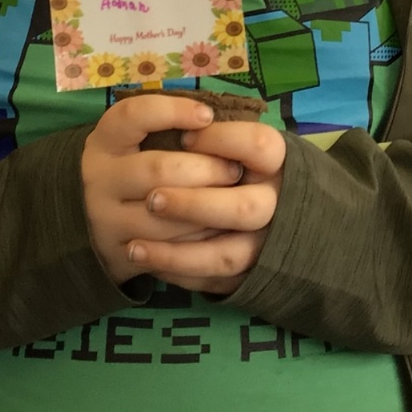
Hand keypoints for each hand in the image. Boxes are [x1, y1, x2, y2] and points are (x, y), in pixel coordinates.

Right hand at [81, 95, 244, 285]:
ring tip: (232, 197)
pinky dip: (197, 238)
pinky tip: (218, 226)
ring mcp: (105, 219)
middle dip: (205, 168)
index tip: (207, 115)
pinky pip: (166, 248)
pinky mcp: (120, 252)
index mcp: (104, 141)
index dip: (173, 111)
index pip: (134, 116)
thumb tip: (215, 118)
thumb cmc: (132, 166)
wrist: (92, 221)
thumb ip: (168, 126)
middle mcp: (99, 178)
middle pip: (157, 169)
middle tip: (234, 169)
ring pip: (165, 214)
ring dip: (206, 206)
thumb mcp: (135, 140)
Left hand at [124, 120, 287, 295]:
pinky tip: (146, 261)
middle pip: (244, 208)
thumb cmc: (239, 165)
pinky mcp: (248, 275)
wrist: (271, 210)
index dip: (222, 140)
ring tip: (132, 247)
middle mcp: (277, 204)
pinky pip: (213, 281)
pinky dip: (177, 273)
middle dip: (194, 205)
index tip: (187, 137)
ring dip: (176, 253)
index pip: (261, 146)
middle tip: (152, 198)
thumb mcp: (235, 143)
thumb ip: (216, 138)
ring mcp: (266, 244)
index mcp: (278, 164)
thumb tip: (185, 131)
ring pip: (227, 256)